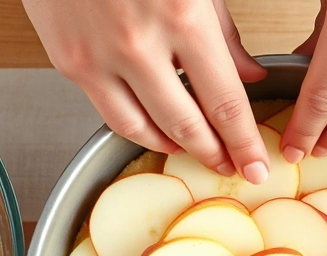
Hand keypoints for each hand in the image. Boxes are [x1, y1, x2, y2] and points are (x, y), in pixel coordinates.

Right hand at [23, 0, 271, 183]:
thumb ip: (223, 32)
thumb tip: (249, 77)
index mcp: (181, 16)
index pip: (225, 101)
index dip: (245, 142)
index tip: (257, 165)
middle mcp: (139, 43)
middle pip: (187, 125)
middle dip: (216, 154)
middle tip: (232, 168)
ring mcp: (99, 57)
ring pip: (144, 129)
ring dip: (176, 149)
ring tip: (198, 153)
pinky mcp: (69, 62)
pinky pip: (110, 114)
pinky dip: (139, 131)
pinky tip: (157, 133)